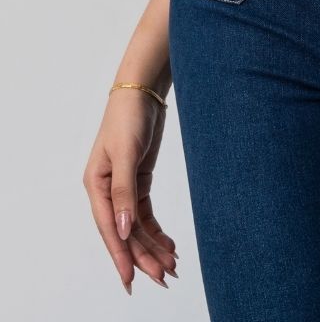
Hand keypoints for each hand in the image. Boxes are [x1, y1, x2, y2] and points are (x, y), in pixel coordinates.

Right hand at [83, 86, 178, 293]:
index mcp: (96, 186)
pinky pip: (145, 214)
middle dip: (143, 256)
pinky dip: (156, 230)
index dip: (121, 256)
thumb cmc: (128, 116)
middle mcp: (107, 190)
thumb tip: (124, 230)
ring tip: (171, 267)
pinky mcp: (139, 180)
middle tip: (164, 278)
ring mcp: (123, 186)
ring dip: (152, 246)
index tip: (131, 281)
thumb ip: (124, 192)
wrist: (142, 90)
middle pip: (125, 232)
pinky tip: (170, 244)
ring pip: (137, 226)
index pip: (110, 229)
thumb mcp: (125, 152)